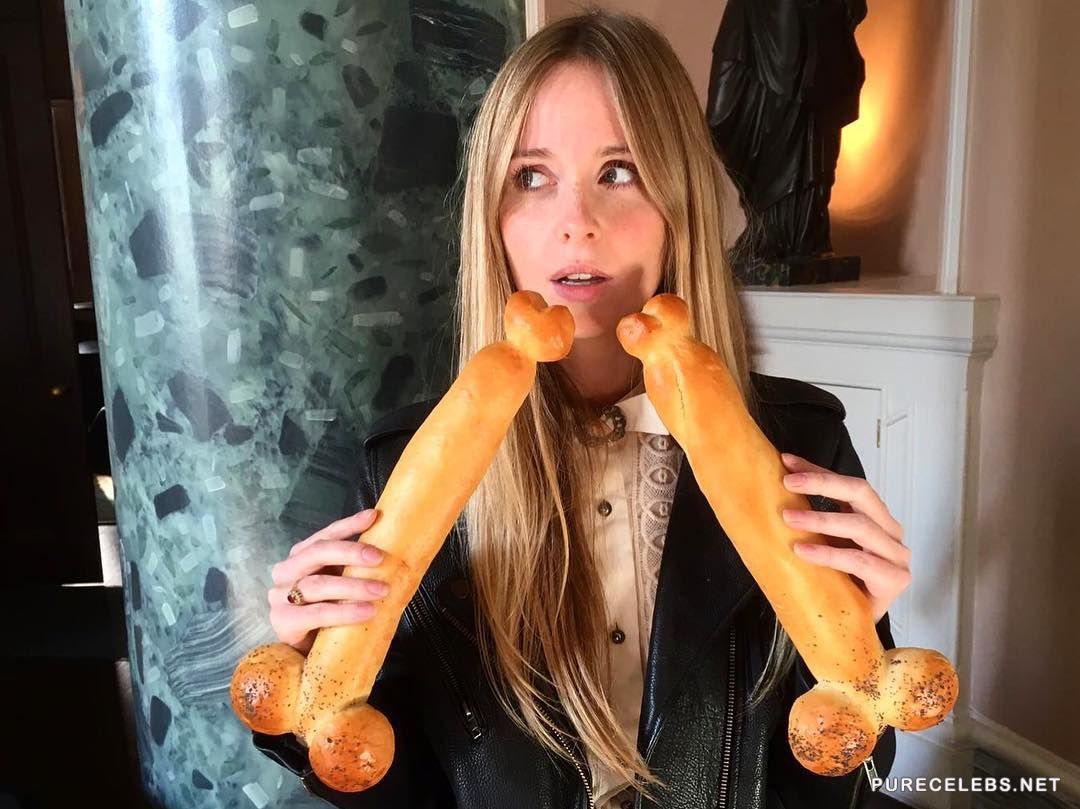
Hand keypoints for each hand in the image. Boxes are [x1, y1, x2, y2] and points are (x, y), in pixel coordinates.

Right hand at [268, 509, 390, 653]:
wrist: (306, 653)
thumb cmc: (327, 615)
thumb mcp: (339, 586)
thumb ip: (352, 569)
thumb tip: (393, 552)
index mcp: (300, 557)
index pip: (324, 535)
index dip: (348, 524)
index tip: (374, 517)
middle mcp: (286, 571)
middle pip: (317, 553)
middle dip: (350, 552)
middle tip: (379, 557)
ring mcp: (280, 596)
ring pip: (318, 583)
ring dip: (353, 586)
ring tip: (381, 590)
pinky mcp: (283, 622)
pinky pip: (317, 613)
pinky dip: (344, 611)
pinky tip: (367, 612)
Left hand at [779, 453, 909, 624]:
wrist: (854, 629)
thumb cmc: (838, 584)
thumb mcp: (823, 544)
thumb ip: (811, 522)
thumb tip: (773, 492)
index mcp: (875, 518)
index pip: (849, 485)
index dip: (818, 471)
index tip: (786, 462)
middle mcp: (890, 532)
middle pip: (861, 494)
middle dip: (822, 483)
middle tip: (788, 481)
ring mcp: (896, 555)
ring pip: (860, 525)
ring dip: (820, 519)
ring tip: (788, 517)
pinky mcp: (895, 580)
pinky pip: (859, 561)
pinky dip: (828, 554)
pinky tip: (803, 551)